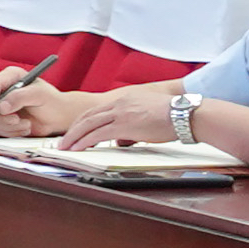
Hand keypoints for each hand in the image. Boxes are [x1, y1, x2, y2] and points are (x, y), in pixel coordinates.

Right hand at [0, 71, 73, 136]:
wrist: (58, 118)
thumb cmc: (52, 102)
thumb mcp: (39, 95)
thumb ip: (20, 97)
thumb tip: (1, 107)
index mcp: (11, 77)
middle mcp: (3, 90)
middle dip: (2, 117)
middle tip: (16, 120)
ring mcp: (0, 106)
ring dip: (11, 126)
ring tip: (28, 123)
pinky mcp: (2, 120)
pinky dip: (12, 132)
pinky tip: (25, 127)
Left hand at [55, 82, 181, 150]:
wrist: (184, 114)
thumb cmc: (173, 116)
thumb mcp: (147, 118)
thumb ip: (131, 128)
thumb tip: (121, 140)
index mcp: (125, 99)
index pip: (97, 110)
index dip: (83, 121)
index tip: (75, 131)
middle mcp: (119, 103)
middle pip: (88, 116)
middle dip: (73, 130)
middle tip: (64, 141)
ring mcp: (120, 113)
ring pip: (88, 124)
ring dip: (74, 136)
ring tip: (65, 147)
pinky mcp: (123, 124)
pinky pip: (97, 134)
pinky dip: (84, 141)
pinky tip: (77, 148)